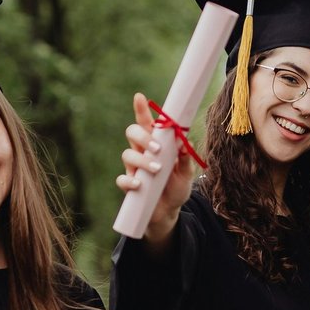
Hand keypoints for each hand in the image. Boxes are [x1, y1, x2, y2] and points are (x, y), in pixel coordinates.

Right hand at [117, 92, 200, 249]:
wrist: (169, 212)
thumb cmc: (177, 187)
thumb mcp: (187, 173)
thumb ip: (186, 158)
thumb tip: (185, 141)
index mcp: (155, 144)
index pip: (146, 123)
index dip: (141, 109)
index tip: (139, 97)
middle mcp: (142, 152)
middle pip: (132, 133)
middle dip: (142, 137)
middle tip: (157, 148)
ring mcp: (134, 169)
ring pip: (127, 155)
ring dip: (142, 161)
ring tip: (157, 170)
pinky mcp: (129, 186)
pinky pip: (122, 179)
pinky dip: (129, 181)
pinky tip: (139, 185)